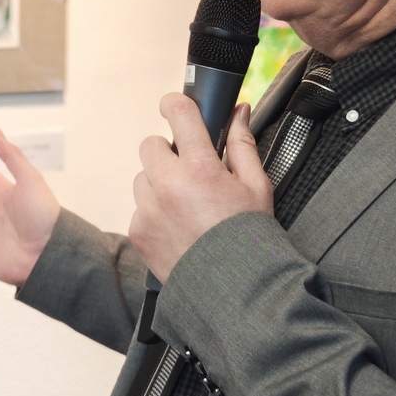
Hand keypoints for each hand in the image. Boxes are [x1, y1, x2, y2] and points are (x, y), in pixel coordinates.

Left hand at [129, 94, 273, 281]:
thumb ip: (242, 145)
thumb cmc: (249, 239)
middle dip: (167, 152)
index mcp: (200, 168)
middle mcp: (169, 185)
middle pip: (150, 145)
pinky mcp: (138, 231)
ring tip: (186, 204)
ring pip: (142, 177)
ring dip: (158, 183)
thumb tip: (238, 112)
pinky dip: (153, 212)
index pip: (178, 113)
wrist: (235, 291)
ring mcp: (149, 209)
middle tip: (189, 169)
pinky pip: (139, 208)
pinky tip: (178, 226)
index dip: (175, 103)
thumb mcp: (257, 187)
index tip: (175, 105)